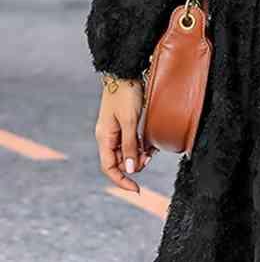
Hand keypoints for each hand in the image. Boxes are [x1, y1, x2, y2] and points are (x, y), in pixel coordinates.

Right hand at [94, 76, 154, 192]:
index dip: (122, 181)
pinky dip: (141, 145)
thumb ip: (131, 145)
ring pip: (127, 152)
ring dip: (140, 154)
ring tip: (152, 150)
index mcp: (105, 138)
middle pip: (120, 161)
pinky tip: (151, 143)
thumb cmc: (125, 94)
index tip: (137, 189)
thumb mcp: (130, 122)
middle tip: (150, 158)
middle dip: (135, 164)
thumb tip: (132, 170)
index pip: (110, 168)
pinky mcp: (124, 123)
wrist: (125, 72)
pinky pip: (132, 141)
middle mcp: (108, 137)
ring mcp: (115, 130)